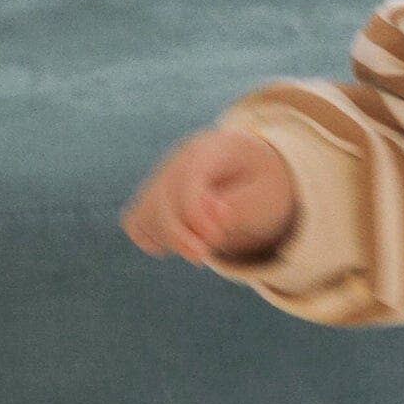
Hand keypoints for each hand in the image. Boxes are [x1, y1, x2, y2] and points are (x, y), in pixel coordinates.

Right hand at [121, 124, 298, 263]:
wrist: (259, 174)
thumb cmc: (267, 184)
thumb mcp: (267, 195)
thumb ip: (237, 210)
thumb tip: (202, 228)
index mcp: (212, 147)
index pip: (187, 176)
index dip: (194, 212)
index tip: (215, 237)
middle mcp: (181, 157)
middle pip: (161, 198)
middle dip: (178, 234)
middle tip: (203, 257)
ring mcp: (164, 176)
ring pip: (146, 213)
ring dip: (168, 239)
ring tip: (201, 245)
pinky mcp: (155, 195)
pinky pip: (137, 221)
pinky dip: (153, 238)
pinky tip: (179, 243)